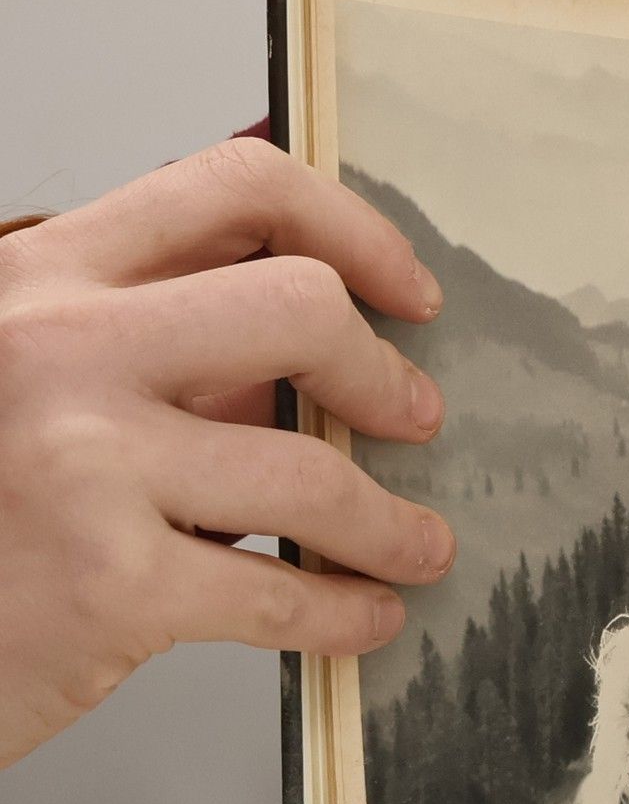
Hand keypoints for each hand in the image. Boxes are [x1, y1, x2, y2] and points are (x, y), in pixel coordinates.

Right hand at [0, 139, 451, 767]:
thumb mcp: (39, 384)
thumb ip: (166, 354)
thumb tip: (320, 358)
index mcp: (40, 276)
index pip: (232, 187)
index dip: (354, 233)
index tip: (407, 293)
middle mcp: (52, 346)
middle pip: (298, 307)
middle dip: (383, 375)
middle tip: (414, 420)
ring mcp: (79, 460)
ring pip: (313, 472)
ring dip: (390, 523)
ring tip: (415, 547)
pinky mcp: (107, 584)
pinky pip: (283, 594)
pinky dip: (347, 613)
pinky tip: (365, 615)